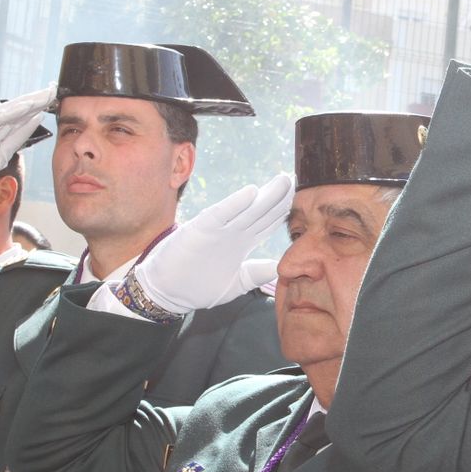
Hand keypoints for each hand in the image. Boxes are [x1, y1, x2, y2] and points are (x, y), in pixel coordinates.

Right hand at [0, 85, 54, 191]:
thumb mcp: (4, 152)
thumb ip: (18, 137)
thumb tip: (36, 119)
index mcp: (4, 127)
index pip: (26, 115)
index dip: (41, 106)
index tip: (55, 97)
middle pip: (22, 107)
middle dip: (39, 99)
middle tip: (53, 89)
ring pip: (13, 108)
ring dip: (30, 101)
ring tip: (45, 94)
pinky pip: (0, 115)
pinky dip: (14, 110)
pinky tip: (28, 105)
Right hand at [130, 174, 293, 314]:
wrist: (167, 293)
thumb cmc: (198, 287)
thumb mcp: (235, 283)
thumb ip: (256, 273)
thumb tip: (280, 268)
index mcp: (241, 242)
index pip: (268, 223)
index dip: (284, 210)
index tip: (303, 199)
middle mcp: (232, 232)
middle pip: (262, 211)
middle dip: (280, 196)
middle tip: (296, 179)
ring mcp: (218, 230)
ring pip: (247, 209)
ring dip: (266, 194)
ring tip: (283, 180)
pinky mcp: (201, 230)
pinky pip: (220, 214)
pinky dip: (235, 203)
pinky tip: (251, 193)